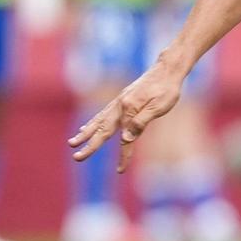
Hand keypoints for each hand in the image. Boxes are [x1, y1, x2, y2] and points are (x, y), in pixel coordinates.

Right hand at [68, 58, 185, 170]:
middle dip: (89, 145)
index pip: (125, 139)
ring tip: (73, 142)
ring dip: (85, 134)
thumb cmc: (167, 89)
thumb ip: (141, 122)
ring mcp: (119, 102)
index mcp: (129, 110)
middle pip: (102, 130)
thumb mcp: (159, 107)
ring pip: (98, 121)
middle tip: (76, 157)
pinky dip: (93, 123)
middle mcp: (120, 106)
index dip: (123, 156)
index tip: (120, 171)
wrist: (167, 69)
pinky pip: (103, 114)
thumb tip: (126, 138)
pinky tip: (87, 128)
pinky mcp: (121, 99)